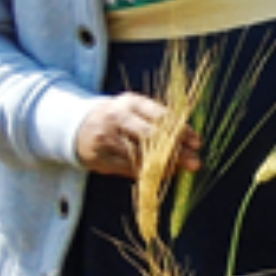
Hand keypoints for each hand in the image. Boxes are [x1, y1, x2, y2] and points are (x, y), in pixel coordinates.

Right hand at [75, 93, 201, 179]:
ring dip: (164, 165)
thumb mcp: (136, 109)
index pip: (161, 116)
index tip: (197, 142)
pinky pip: (128, 168)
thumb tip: (190, 139)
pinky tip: (162, 174)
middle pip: (151, 136)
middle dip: (176, 151)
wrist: (77, 126)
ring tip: (181, 170)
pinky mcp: (99, 158)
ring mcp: (105, 139)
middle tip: (195, 161)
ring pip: (140, 155)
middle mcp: (116, 118)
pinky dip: (148, 173)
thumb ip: (160, 120)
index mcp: (130, 102)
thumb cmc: (118, 117)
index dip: (182, 131)